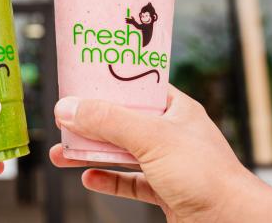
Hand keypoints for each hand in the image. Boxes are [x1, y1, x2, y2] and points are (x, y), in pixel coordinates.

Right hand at [51, 86, 271, 221]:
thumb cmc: (208, 176)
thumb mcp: (152, 138)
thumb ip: (109, 122)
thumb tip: (70, 108)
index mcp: (176, 109)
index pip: (138, 86)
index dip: (110, 83)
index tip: (82, 80)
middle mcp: (172, 133)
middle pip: (123, 121)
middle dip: (91, 123)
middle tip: (64, 121)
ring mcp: (169, 164)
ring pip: (122, 153)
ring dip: (92, 153)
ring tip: (63, 153)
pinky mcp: (165, 191)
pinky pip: (129, 181)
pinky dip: (108, 180)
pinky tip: (89, 178)